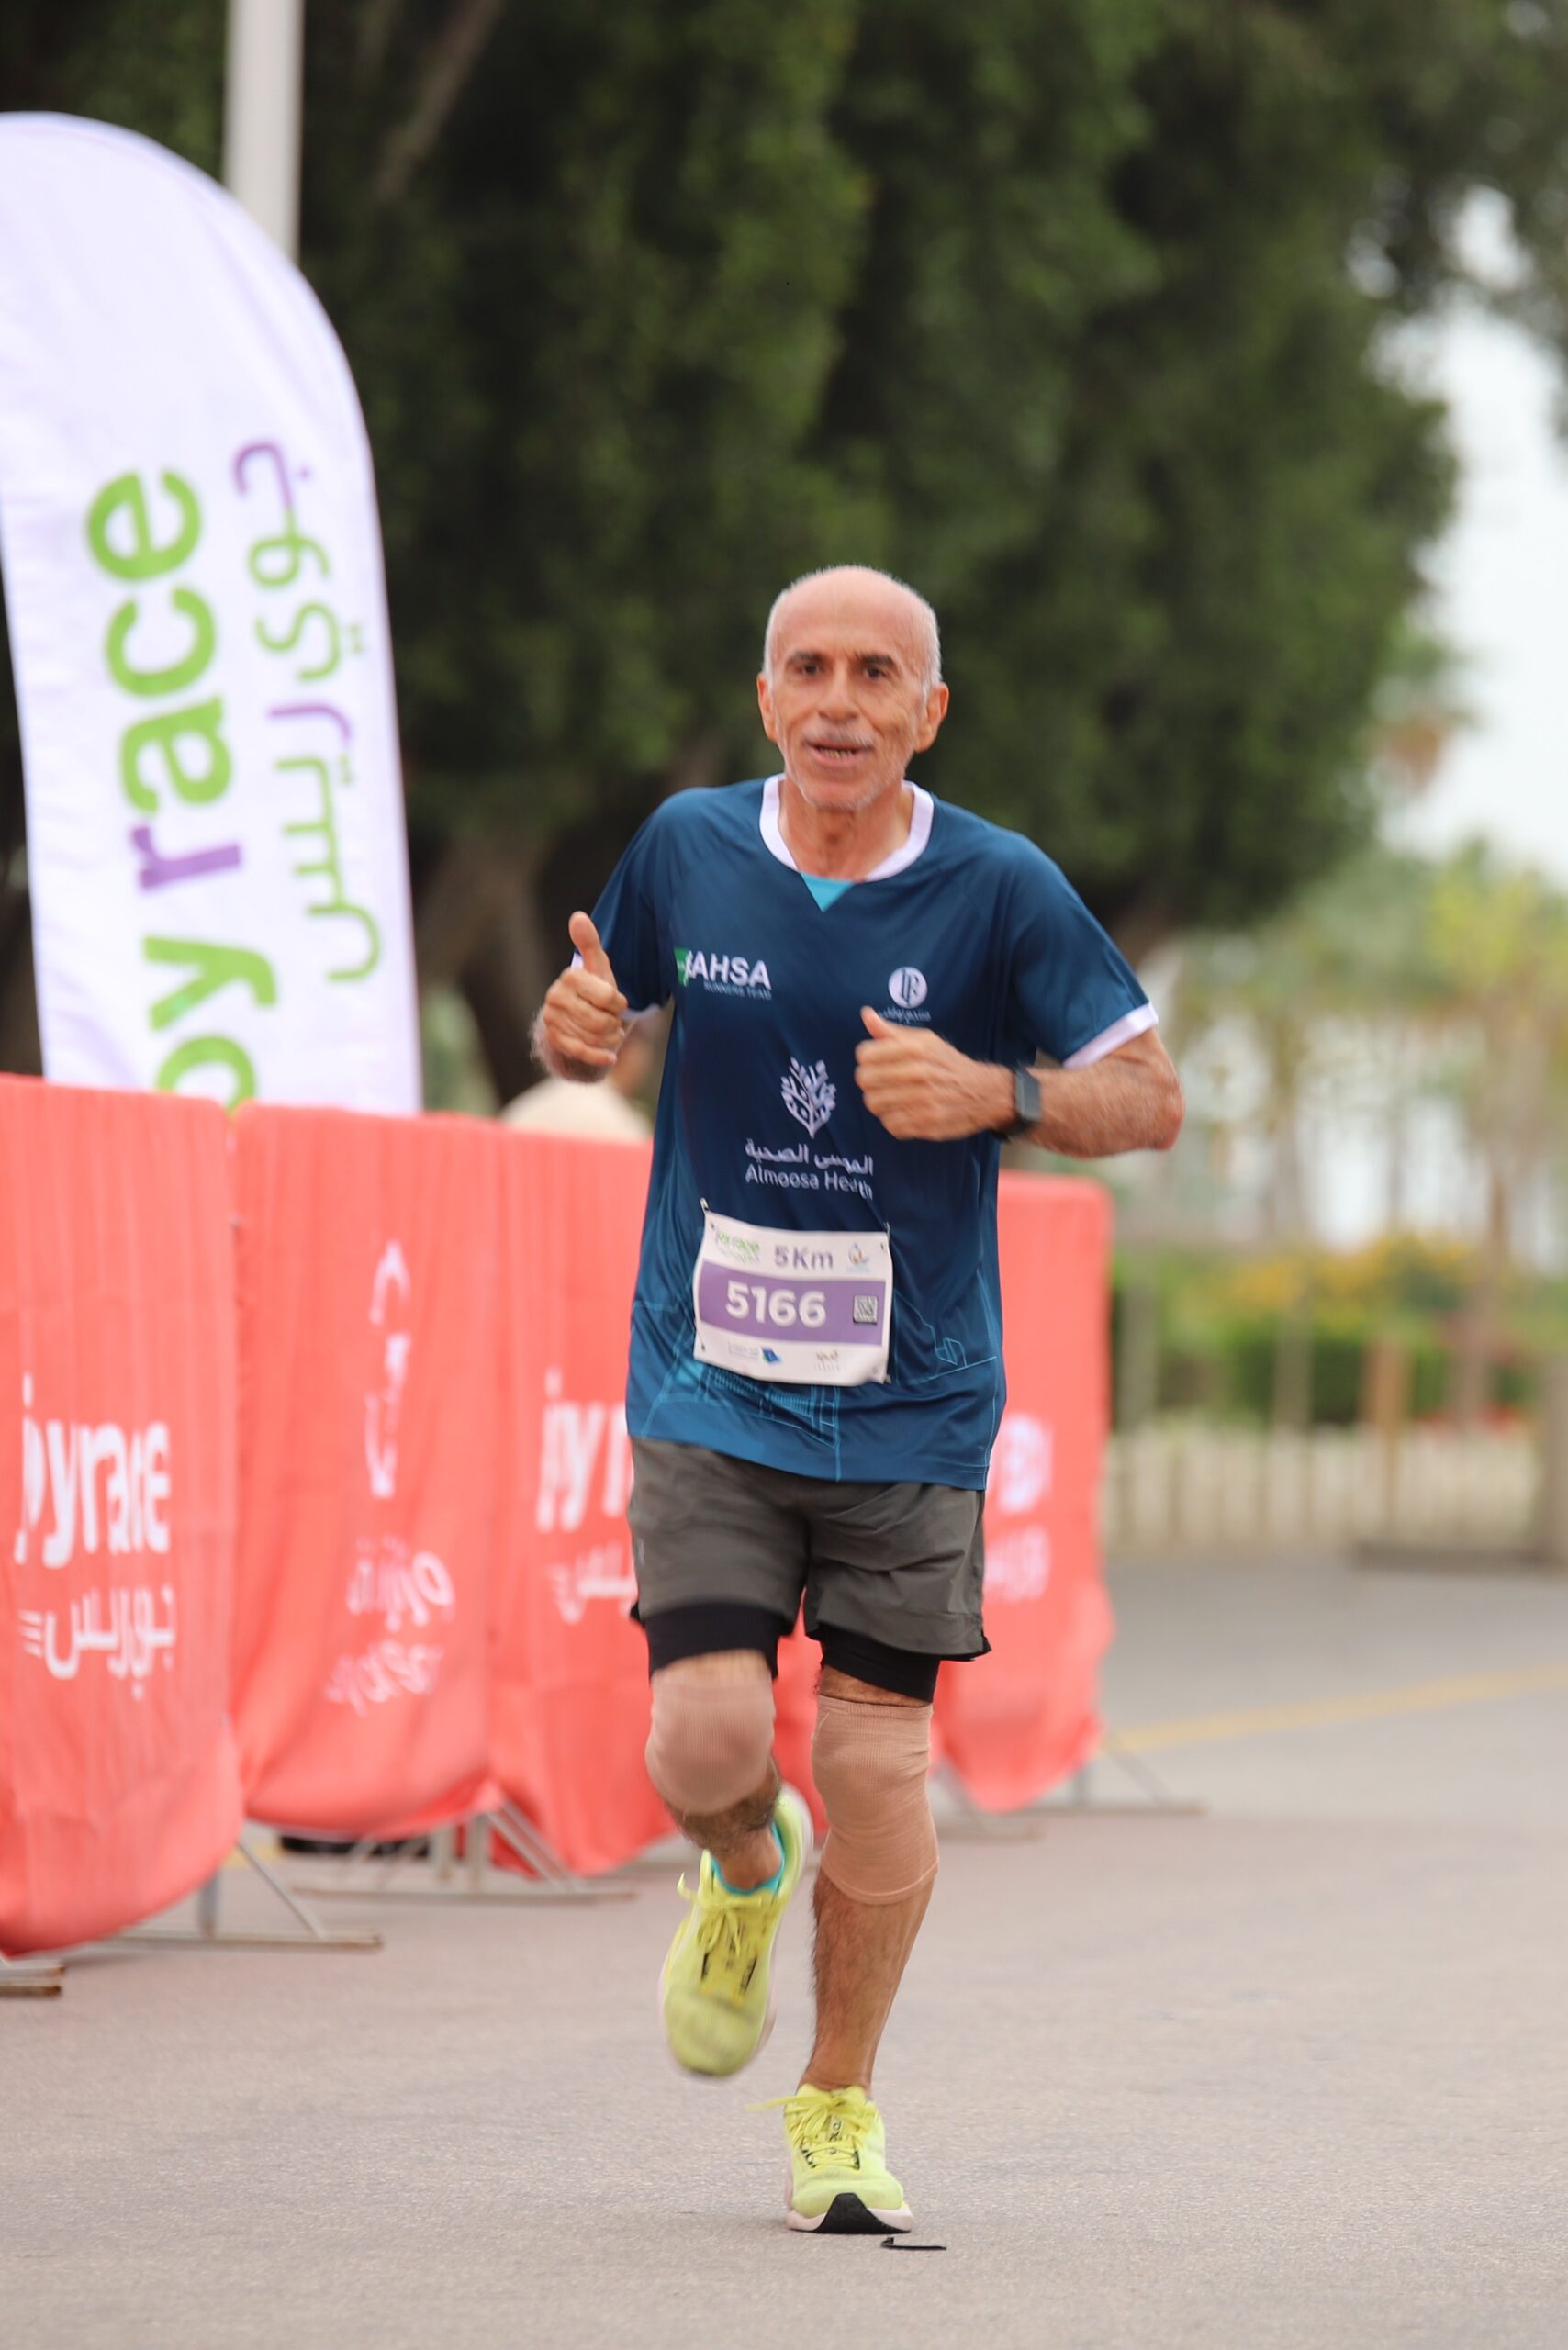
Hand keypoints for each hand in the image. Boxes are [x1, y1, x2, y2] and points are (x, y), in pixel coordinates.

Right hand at [539, 912, 626, 1069]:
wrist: (575, 1020)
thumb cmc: (592, 991)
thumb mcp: (597, 967)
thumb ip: (589, 943)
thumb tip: (578, 916)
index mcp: (570, 977)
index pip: (608, 997)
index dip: (618, 1003)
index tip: (616, 1002)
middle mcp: (555, 997)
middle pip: (601, 1020)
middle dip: (614, 1024)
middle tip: (613, 1021)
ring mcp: (552, 1020)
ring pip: (593, 1037)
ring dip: (609, 1038)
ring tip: (609, 1032)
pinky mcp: (554, 1040)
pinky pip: (580, 1052)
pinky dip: (599, 1056)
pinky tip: (611, 1056)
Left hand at [854, 1008, 1011, 1139]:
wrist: (985, 1092)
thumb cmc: (949, 1064)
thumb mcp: (926, 1041)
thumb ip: (893, 1032)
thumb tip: (867, 1015)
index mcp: (916, 1048)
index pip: (865, 1055)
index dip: (866, 1060)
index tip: (875, 1063)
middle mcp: (919, 1072)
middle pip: (865, 1080)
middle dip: (870, 1082)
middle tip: (881, 1084)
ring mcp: (923, 1100)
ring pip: (874, 1104)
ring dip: (880, 1103)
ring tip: (892, 1099)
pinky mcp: (927, 1123)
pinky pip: (890, 1125)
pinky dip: (894, 1121)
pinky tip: (905, 1113)